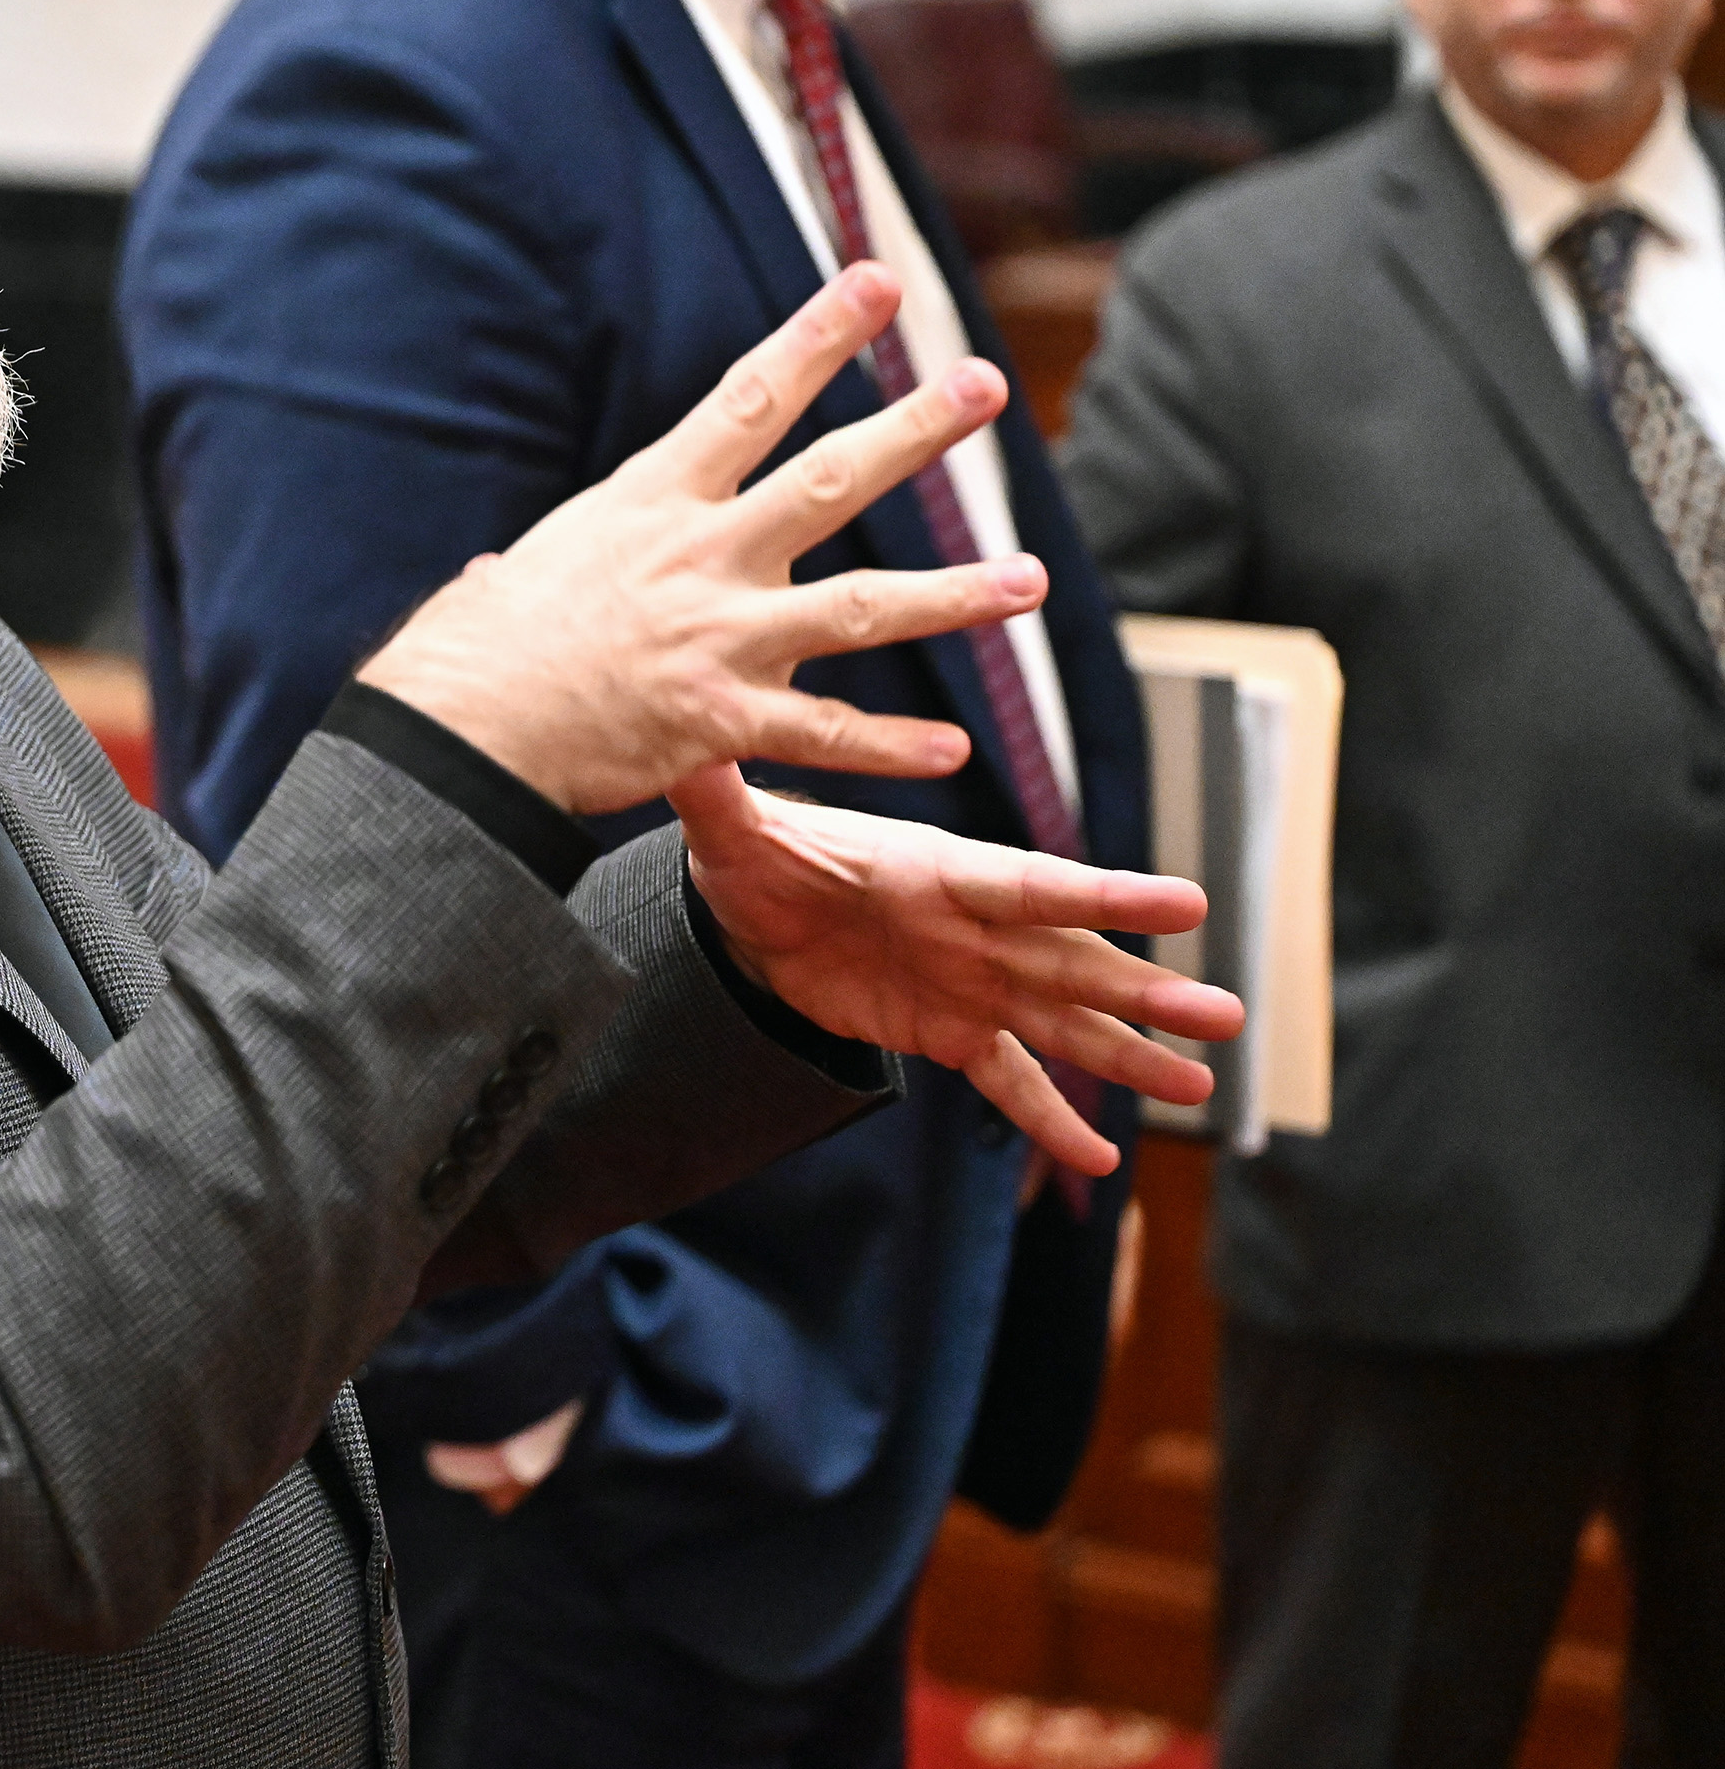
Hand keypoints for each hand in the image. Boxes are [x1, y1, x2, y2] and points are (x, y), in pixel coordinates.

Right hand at [357, 262, 1033, 815]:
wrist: (460, 728)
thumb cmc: (470, 649)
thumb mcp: (521, 571)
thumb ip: (549, 568)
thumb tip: (509, 575)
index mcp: (650, 503)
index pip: (749, 399)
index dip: (819, 336)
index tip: (877, 283)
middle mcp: (699, 557)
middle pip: (828, 479)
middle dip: (913, 430)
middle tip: (982, 384)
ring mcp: (720, 639)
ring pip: (861, 608)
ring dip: (953, 594)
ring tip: (1029, 579)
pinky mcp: (722, 722)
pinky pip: (824, 733)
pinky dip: (890, 747)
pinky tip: (955, 751)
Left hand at [670, 764, 1236, 1176]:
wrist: (753, 905)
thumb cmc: (758, 853)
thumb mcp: (733, 831)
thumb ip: (719, 797)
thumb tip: (687, 754)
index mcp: (937, 872)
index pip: (1030, 883)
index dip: (1105, 895)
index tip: (1185, 902)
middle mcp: (972, 929)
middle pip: (1071, 961)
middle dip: (1144, 990)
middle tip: (1226, 1015)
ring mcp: (970, 982)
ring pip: (1062, 1023)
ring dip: (1127, 1055)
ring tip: (1199, 1087)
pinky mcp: (948, 1029)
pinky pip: (1008, 1079)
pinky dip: (1048, 1117)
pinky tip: (1099, 1160)